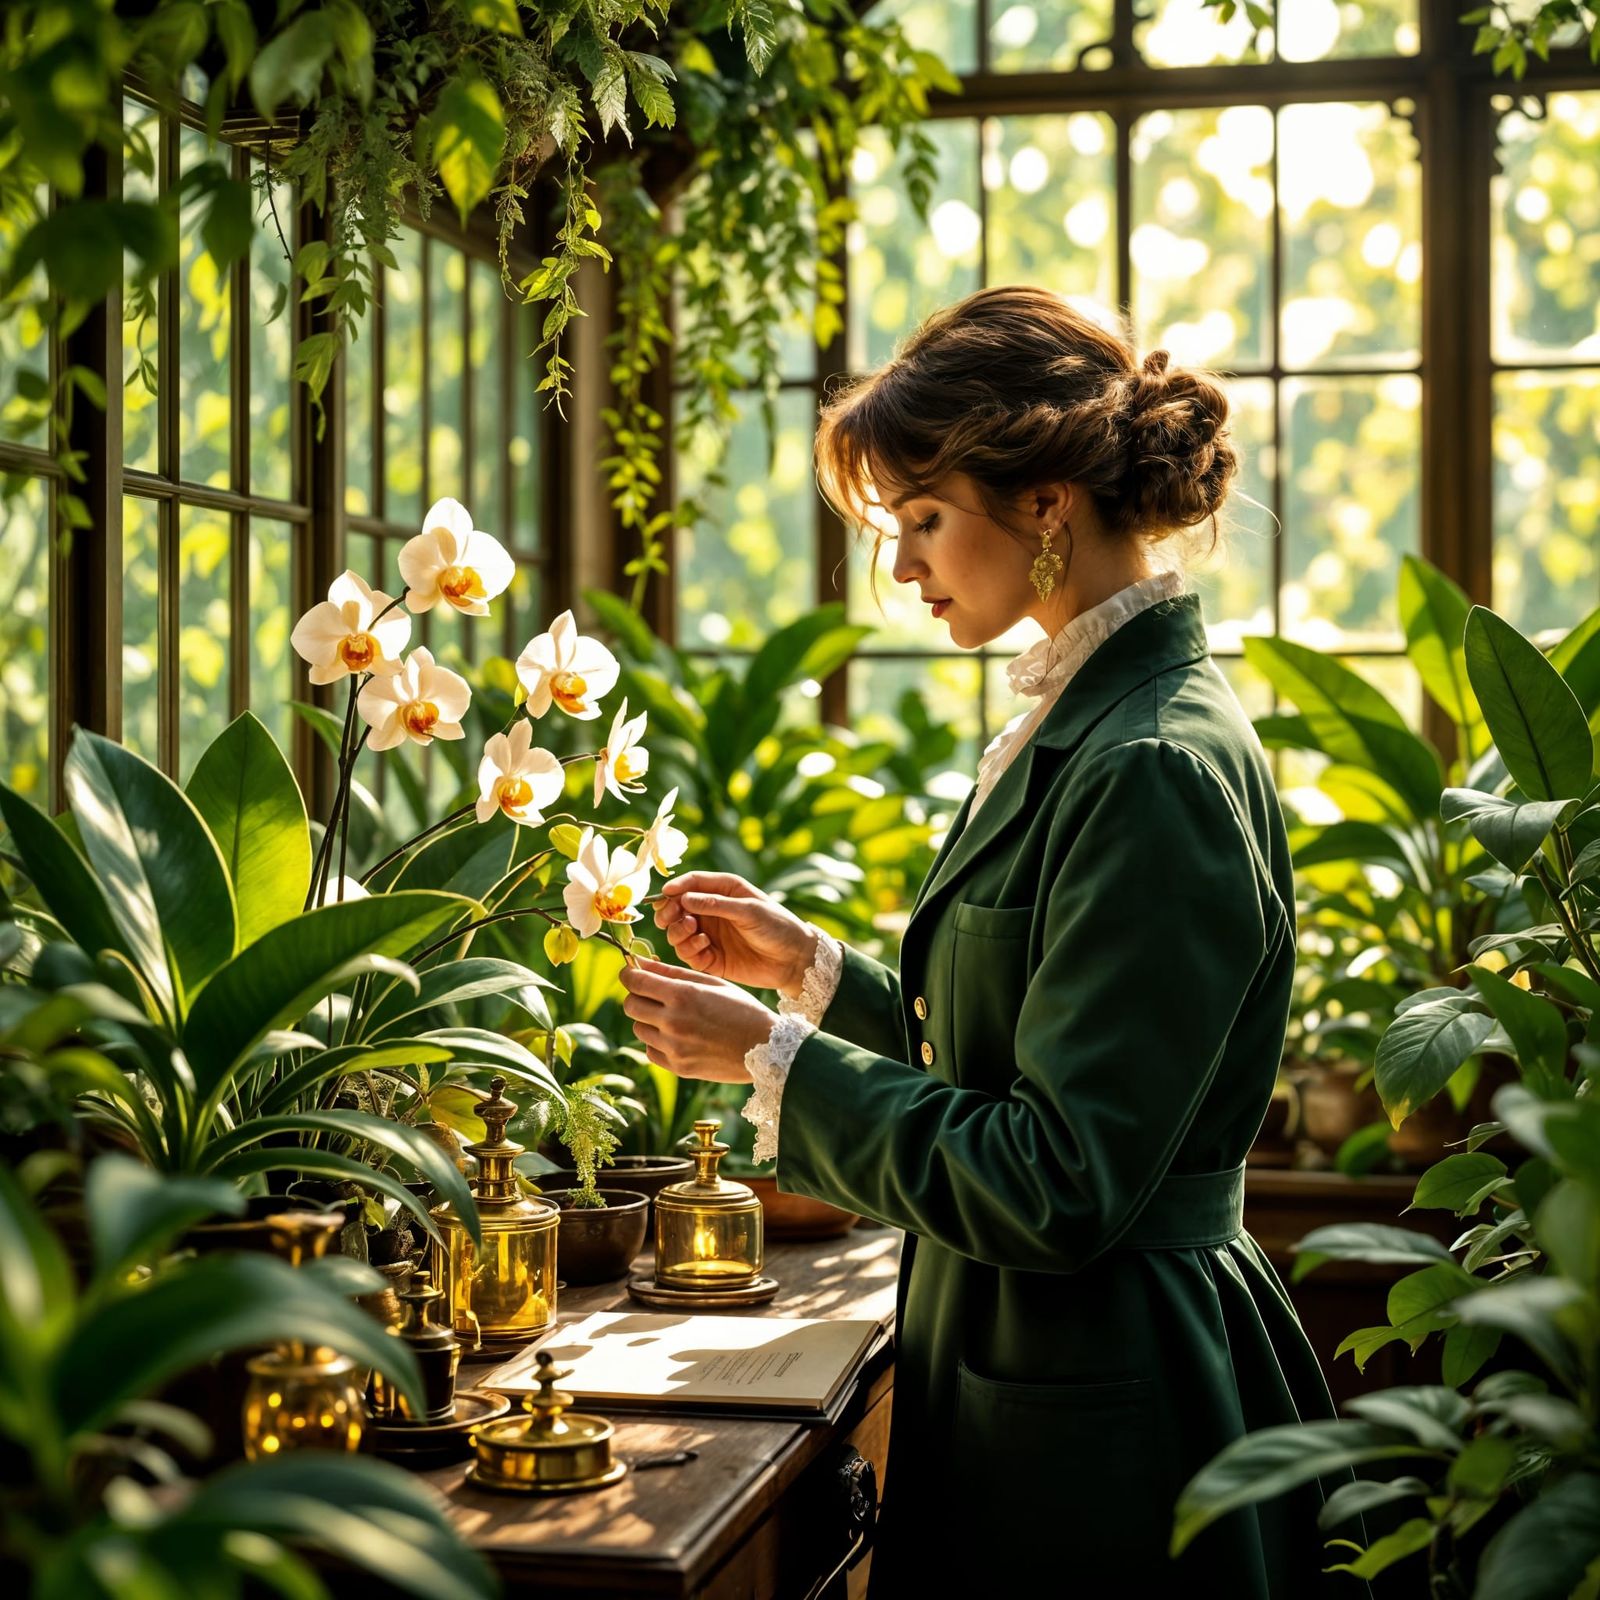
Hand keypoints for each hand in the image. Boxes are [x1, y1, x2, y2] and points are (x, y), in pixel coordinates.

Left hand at [618, 957, 774, 1082]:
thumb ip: (673, 972)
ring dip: (648, 1019)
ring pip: (638, 1028)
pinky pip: (651, 1050)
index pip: (634, 981)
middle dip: (637, 995)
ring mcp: (674, 1048)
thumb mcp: (712, 983)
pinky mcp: (677, 1067)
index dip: (629, 974)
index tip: (632, 972)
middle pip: (630, 1005)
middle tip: (653, 994)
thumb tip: (640, 962)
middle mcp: (673, 1022)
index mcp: (682, 995)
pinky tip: (678, 1035)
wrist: (766, 1048)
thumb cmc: (742, 1009)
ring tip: (672, 1016)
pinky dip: (657, 1041)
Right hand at [652, 872, 814, 991]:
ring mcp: (710, 935)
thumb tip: (683, 898)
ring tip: (692, 929)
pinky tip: (703, 945)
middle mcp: (712, 911)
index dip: (676, 887)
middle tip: (672, 917)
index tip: (665, 894)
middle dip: (669, 912)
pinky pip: (688, 953)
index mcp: (724, 890)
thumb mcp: (749, 910)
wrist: (794, 959)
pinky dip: (688, 949)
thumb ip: (716, 904)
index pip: (692, 883)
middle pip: (677, 908)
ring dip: (677, 930)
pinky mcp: (711, 958)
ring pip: (677, 931)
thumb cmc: (777, 926)